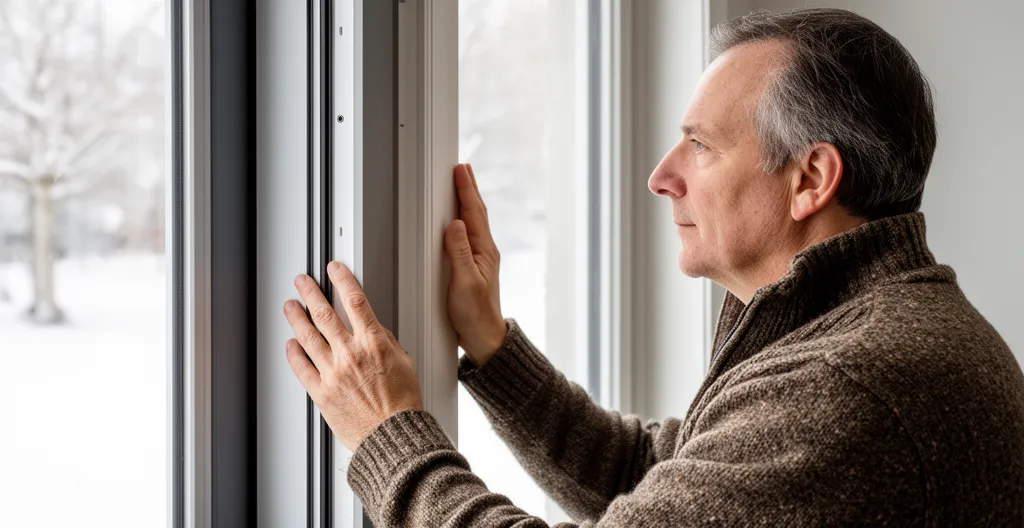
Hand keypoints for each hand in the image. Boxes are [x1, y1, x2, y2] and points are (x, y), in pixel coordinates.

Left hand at [283, 261, 422, 451]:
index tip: (333, 269)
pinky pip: (301, 367)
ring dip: (296, 318)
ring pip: (307, 336)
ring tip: (289, 306)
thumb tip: (372, 330)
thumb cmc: (401, 404)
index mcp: (373, 344)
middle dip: (310, 293)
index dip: (342, 280)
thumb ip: (385, 342)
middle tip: (302, 282)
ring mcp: (332, 372)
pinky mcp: (320, 392)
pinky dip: (293, 353)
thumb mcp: (403, 363)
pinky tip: (290, 344)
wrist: (391, 435)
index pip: (354, 301)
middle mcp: (349, 354)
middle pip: (323, 314)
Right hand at [444, 163, 506, 365]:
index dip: (466, 190)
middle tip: (462, 168)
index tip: (460, 170)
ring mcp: (481, 259)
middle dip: (469, 189)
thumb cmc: (475, 315)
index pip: (473, 213)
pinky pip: (470, 234)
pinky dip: (466, 219)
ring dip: (468, 201)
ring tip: (463, 184)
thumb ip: (459, 253)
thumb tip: (455, 224)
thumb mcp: (464, 284)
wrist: (484, 338)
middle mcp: (485, 252)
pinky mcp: (474, 267)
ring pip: (474, 222)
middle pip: (476, 213)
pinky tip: (461, 220)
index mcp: (483, 252)